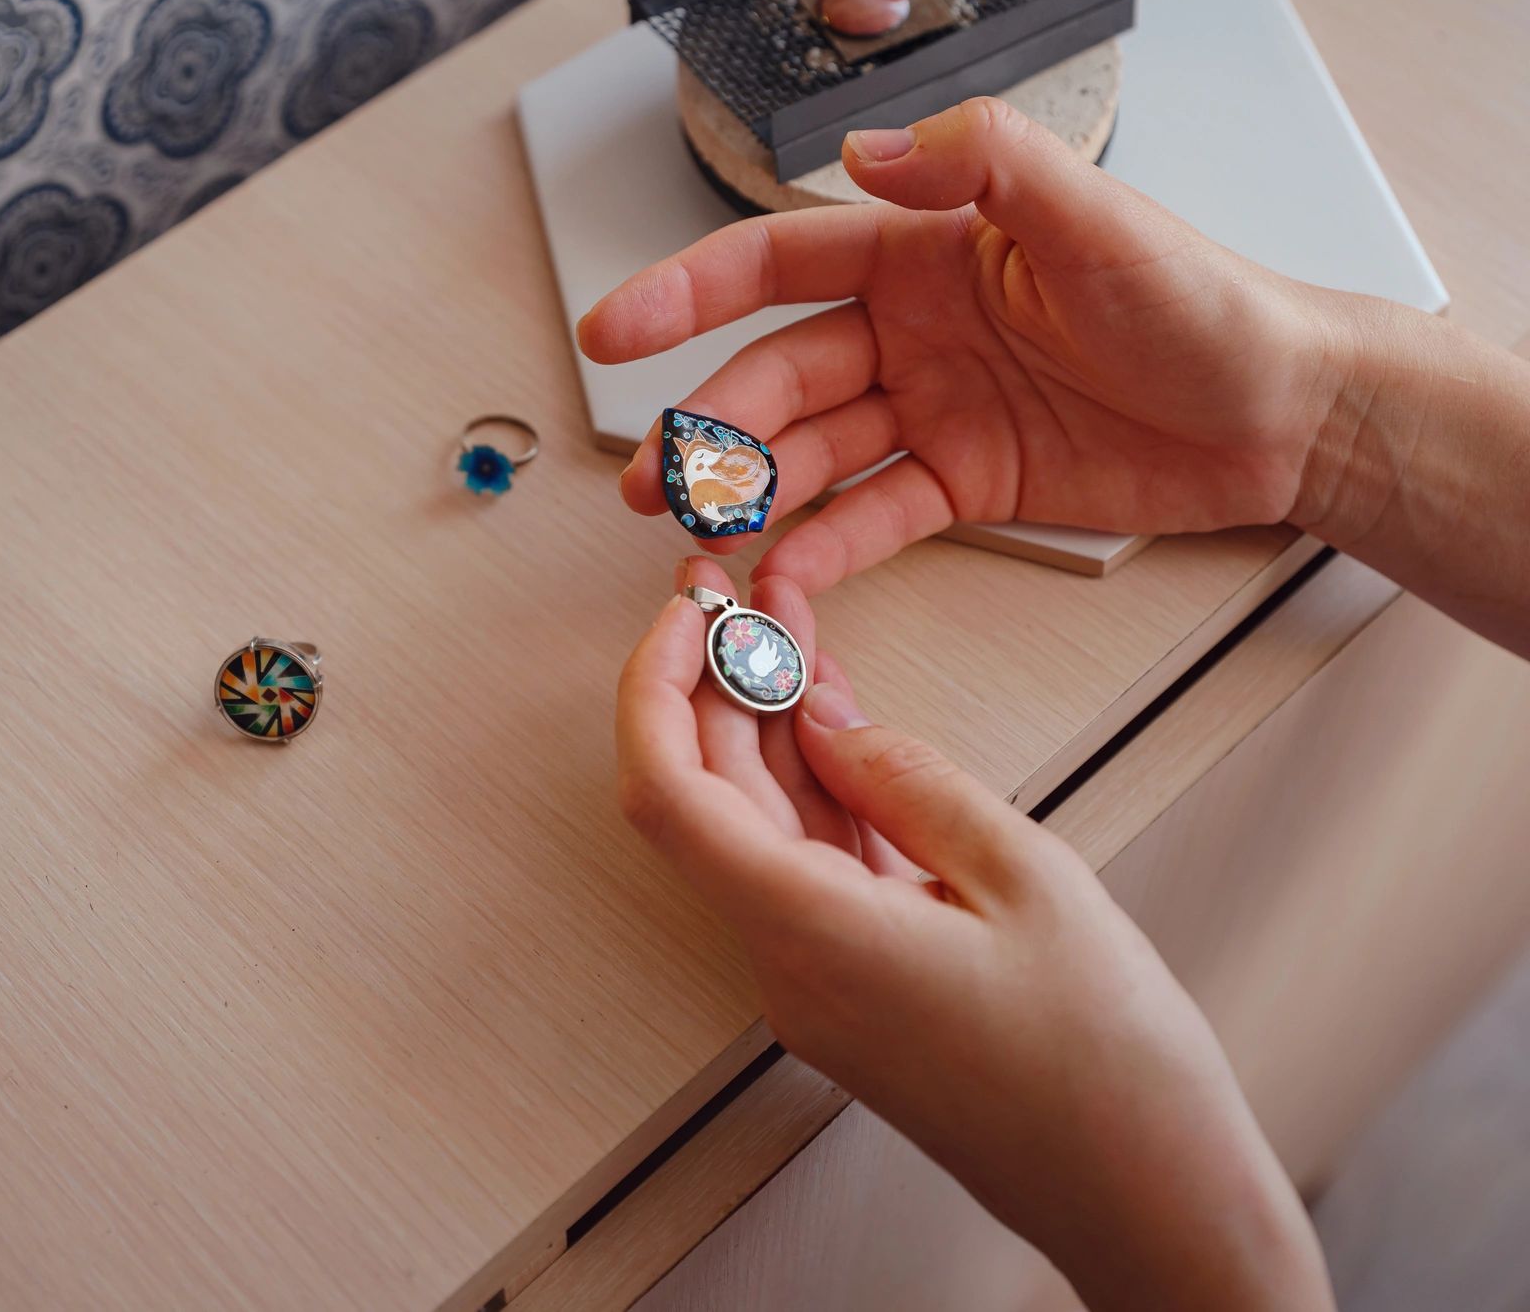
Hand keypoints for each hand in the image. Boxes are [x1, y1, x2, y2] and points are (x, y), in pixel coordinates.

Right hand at [580, 98, 1350, 592]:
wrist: (1284, 411)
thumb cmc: (1203, 300)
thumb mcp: (1095, 214)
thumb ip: (982, 164)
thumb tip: (862, 150)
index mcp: (924, 248)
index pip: (778, 264)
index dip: (686, 293)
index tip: (615, 329)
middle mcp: (912, 328)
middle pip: (779, 375)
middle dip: (708, 427)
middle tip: (657, 482)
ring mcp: (933, 409)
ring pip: (811, 452)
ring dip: (746, 492)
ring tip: (690, 537)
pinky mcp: (964, 482)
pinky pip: (873, 518)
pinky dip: (824, 550)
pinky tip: (783, 580)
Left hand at [618, 558, 1332, 1310]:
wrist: (1148, 1199)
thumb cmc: (1108, 1068)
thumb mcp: (1023, 876)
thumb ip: (907, 780)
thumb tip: (825, 717)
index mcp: (811, 934)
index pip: (669, 793)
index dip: (654, 688)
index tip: (683, 611)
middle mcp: (787, 966)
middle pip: (706, 803)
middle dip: (715, 690)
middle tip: (750, 605)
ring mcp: (814, 985)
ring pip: (753, 833)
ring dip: (763, 736)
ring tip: (797, 645)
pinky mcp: (848, 991)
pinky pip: (802, 871)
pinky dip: (812, 794)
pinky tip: (841, 735)